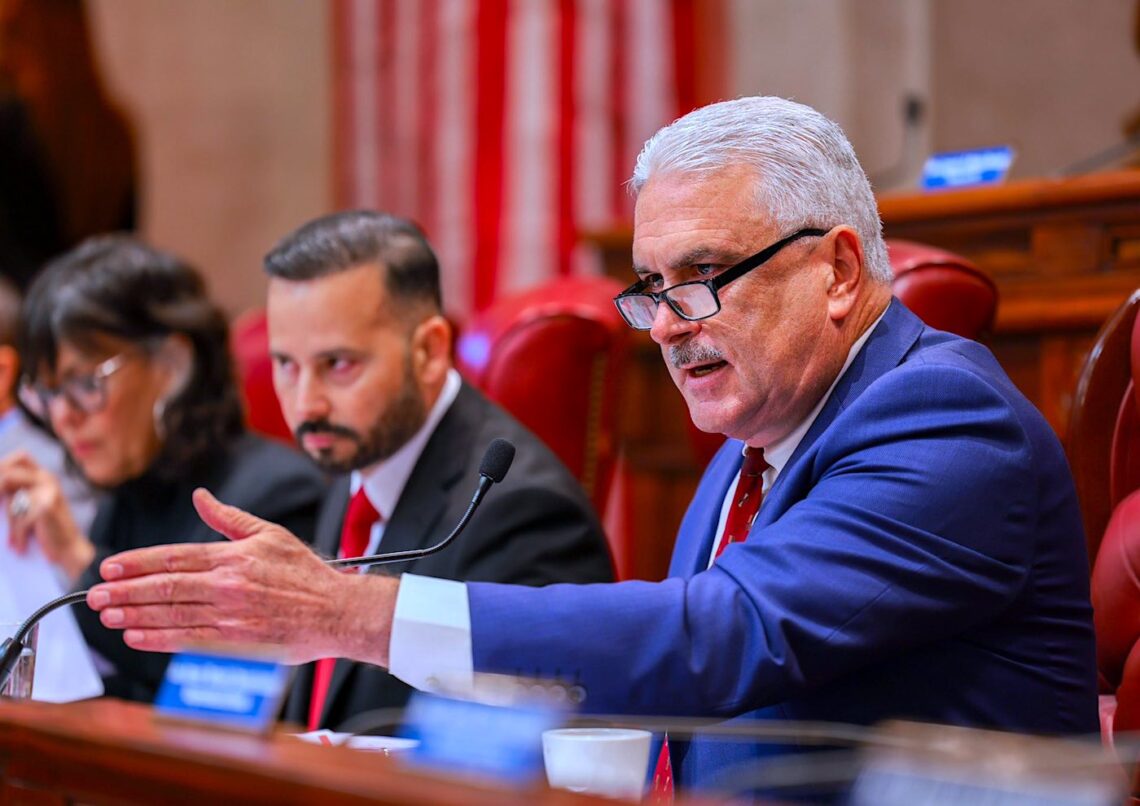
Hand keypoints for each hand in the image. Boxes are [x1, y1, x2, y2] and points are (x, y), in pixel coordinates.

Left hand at [0, 451, 91, 579]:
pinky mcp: (47, 506)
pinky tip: (21, 544)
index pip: (21, 457)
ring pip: (12, 502)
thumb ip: (15, 492)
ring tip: (14, 538)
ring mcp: (49, 491)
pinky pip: (19, 519)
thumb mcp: (29, 504)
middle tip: (0, 509)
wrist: (70, 549)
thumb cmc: (46, 529)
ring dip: (11, 523)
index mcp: (44, 476)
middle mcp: (48, 479)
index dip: (4, 466)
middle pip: (9, 475)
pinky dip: (17, 535)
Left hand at [86, 488, 399, 665]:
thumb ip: (229, 518)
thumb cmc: (306, 573)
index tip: (109, 567)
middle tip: (94, 595)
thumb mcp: (270, 534)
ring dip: (134, 614)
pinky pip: (189, 639)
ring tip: (107, 614)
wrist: (337, 610)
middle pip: (165, 586)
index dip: (137, 562)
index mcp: (233, 556)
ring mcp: (231, 615)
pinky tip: (136, 635)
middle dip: (124, 591)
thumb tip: (201, 496)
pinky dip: (159, 638)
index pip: (174, 557)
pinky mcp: (237, 642)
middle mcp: (228, 585)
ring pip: (171, 614)